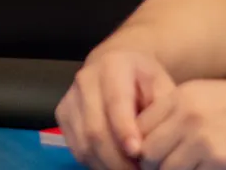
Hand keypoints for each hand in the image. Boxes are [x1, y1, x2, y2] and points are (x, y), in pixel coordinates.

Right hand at [55, 49, 175, 169]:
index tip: (138, 152)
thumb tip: (152, 144)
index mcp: (112, 67)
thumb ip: (161, 112)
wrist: (117, 66)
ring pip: (84, 142)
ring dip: (107, 165)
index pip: (115, 101)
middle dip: (118, 159)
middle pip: (96, 128)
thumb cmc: (145, 81)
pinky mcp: (62, 114)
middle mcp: (85, 80)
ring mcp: (70, 98)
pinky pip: (76, 147)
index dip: (124, 129)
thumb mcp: (162, 86)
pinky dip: (95, 163)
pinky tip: (114, 165)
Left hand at [137, 80, 225, 169]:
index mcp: (182, 97)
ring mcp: (204, 138)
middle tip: (159, 168)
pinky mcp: (220, 158)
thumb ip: (175, 111)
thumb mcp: (205, 97)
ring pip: (166, 168)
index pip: (140, 126)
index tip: (147, 154)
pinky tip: (202, 169)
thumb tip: (142, 134)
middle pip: (148, 150)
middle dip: (151, 164)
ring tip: (183, 168)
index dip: (140, 144)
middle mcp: (189, 115)